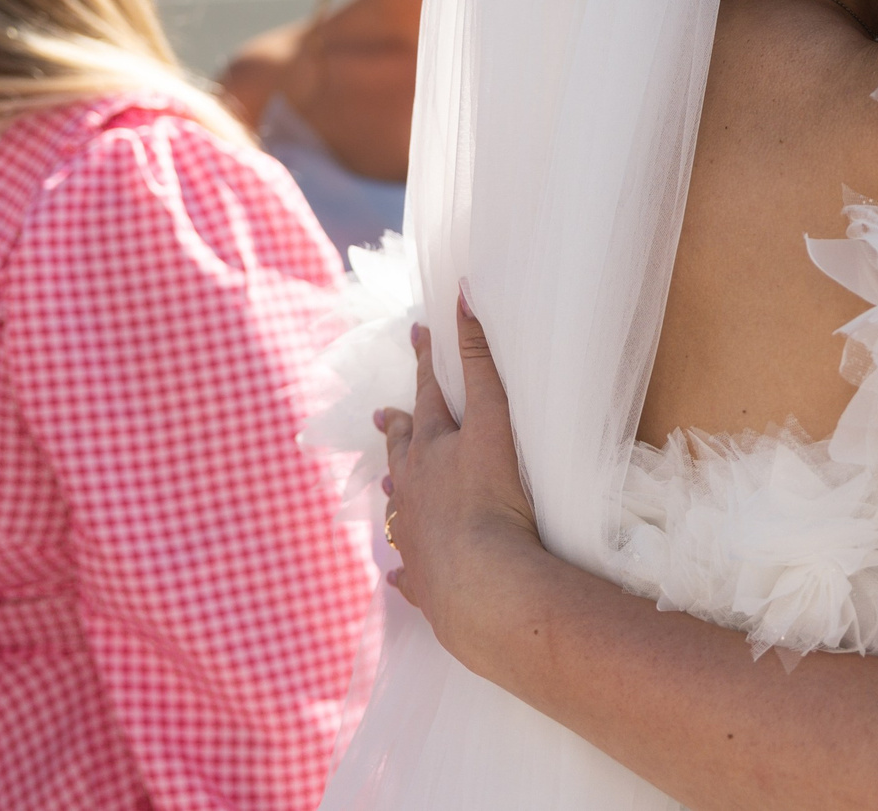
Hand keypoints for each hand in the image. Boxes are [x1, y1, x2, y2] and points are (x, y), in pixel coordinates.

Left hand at [378, 290, 540, 652]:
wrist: (483, 584)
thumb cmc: (495, 501)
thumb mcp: (495, 421)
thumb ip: (482, 360)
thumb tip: (464, 293)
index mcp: (434, 449)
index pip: (428, 394)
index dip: (427, 362)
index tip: (418, 334)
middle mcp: (416, 489)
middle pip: (404, 451)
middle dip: (397, 429)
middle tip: (382, 415)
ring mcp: (414, 537)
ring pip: (399, 507)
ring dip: (396, 492)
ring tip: (388, 485)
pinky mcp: (424, 580)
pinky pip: (407, 571)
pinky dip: (403, 567)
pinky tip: (397, 573)